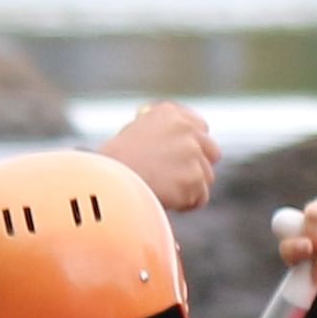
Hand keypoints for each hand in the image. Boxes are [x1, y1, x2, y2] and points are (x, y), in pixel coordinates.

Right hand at [102, 100, 221, 209]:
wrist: (104, 182)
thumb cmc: (112, 164)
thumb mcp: (134, 135)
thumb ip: (161, 135)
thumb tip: (178, 144)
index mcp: (169, 113)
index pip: (200, 127)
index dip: (194, 145)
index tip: (184, 158)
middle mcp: (185, 129)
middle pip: (212, 152)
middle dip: (199, 167)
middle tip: (177, 180)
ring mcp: (192, 153)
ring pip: (206, 177)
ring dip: (189, 188)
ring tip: (161, 190)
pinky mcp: (194, 178)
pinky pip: (200, 197)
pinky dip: (186, 204)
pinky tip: (164, 200)